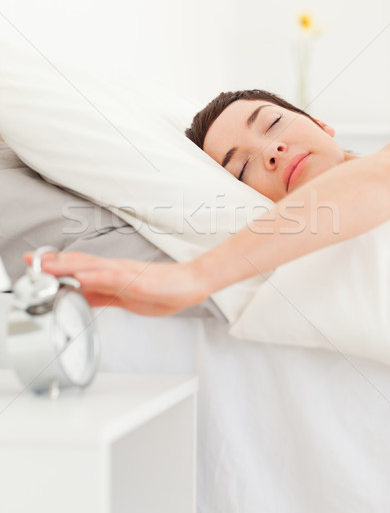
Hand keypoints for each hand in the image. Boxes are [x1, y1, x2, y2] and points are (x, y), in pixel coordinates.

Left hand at [24, 251, 208, 316]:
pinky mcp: (137, 281)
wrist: (191, 283)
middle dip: (53, 264)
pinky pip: (113, 278)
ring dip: (67, 266)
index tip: (34, 267)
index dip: (55, 268)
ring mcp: (126, 274)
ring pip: (91, 266)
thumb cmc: (164, 290)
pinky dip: (94, 276)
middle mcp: (115, 269)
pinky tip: (81, 276)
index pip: (78, 268)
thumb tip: (79, 296)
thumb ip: (102, 295)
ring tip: (46, 265)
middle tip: (29, 261)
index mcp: (112, 275)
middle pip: (79, 263)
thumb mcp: (126, 298)